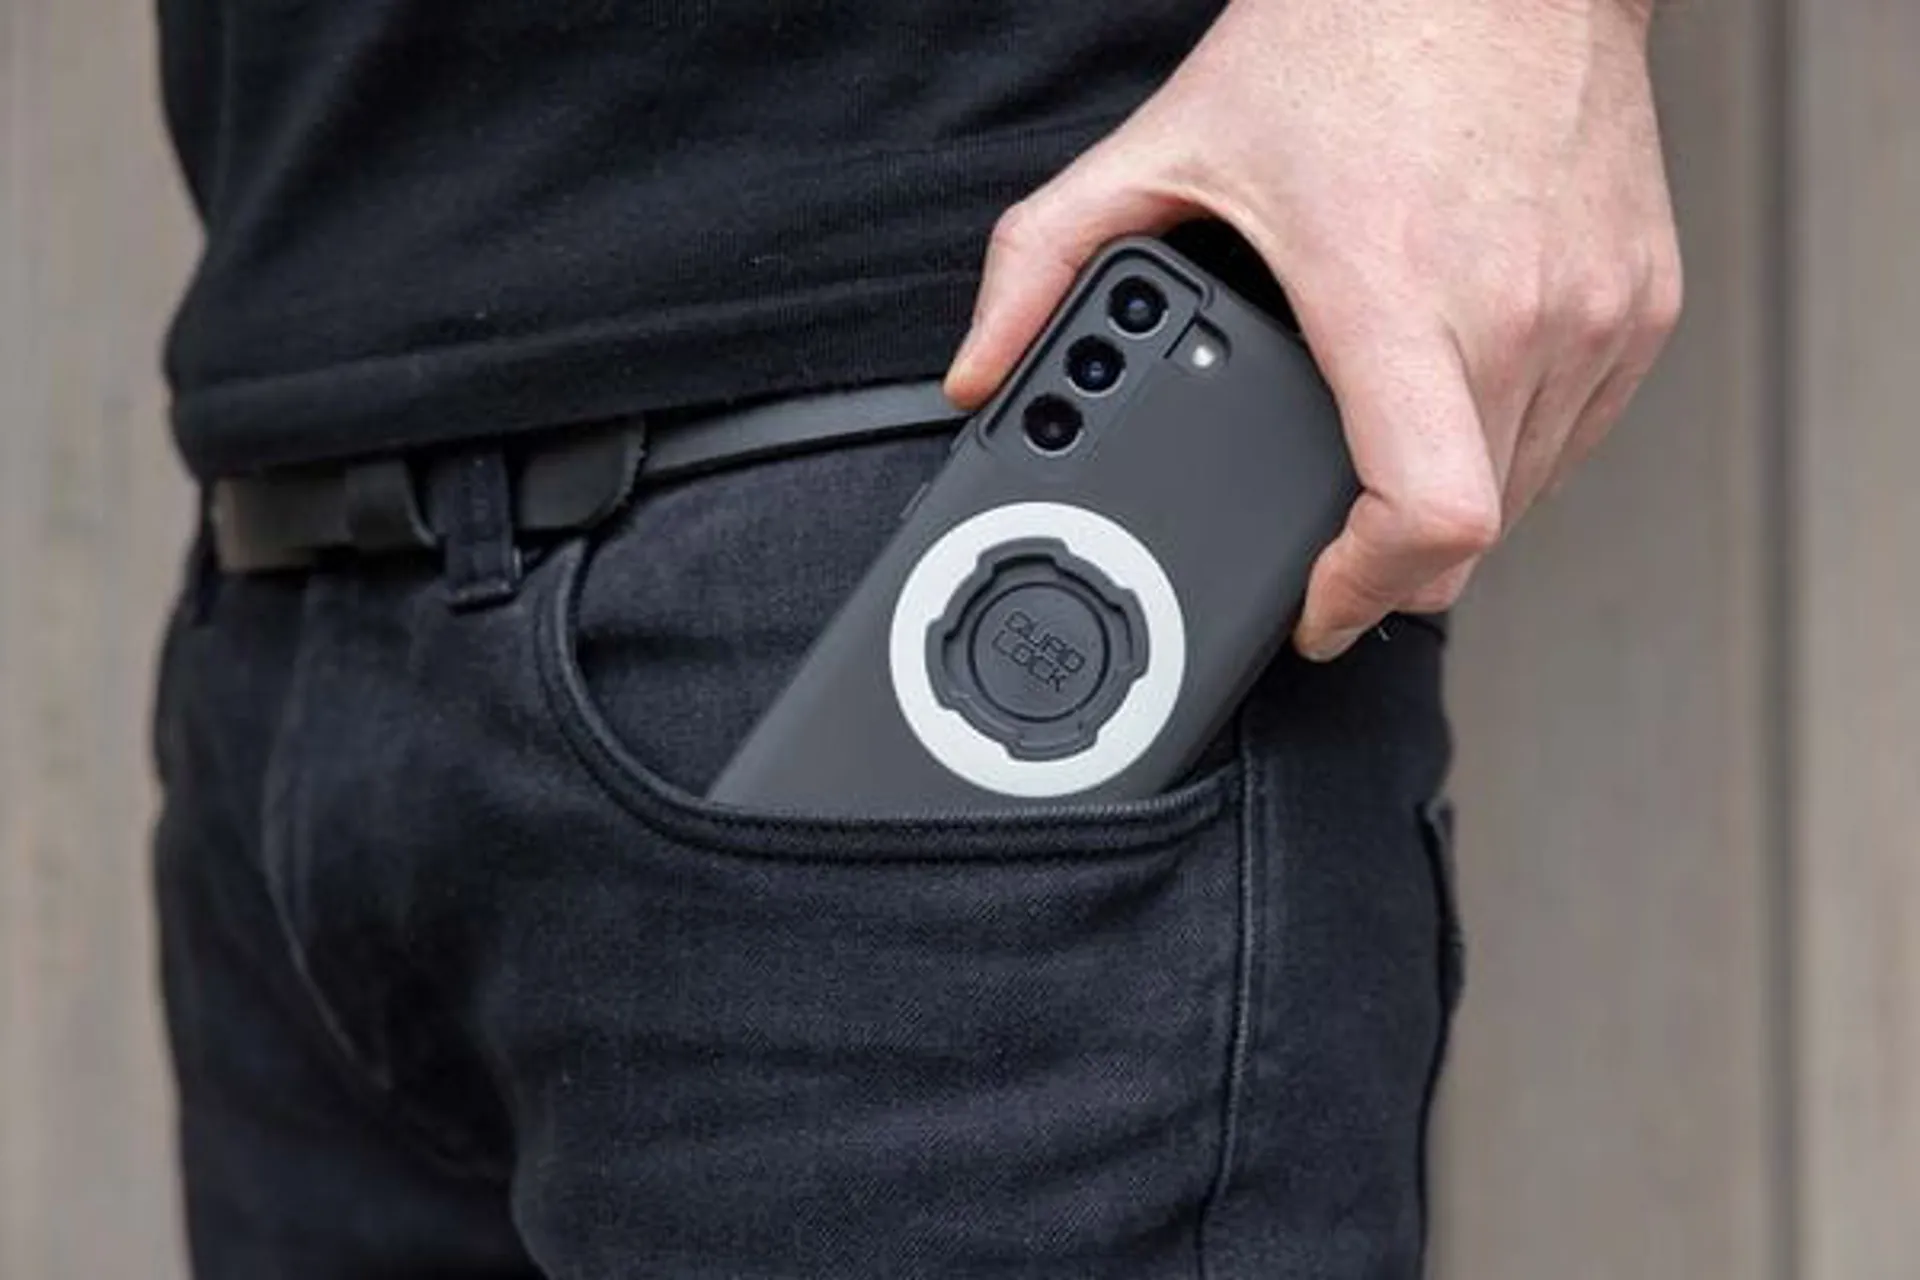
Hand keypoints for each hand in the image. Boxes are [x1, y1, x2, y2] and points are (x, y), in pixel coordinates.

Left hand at [944, 0, 1682, 659]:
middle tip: (1326, 540)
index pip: (1430, 517)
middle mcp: (1516, 312)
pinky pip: (1578, 433)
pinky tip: (1452, 397)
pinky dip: (1513, 447)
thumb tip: (977, 371)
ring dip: (1451, 507)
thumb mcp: (1169, 144)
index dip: (1367, 595)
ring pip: (1528, 495)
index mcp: (1395, 290)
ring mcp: (1596, 310)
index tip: (1317, 609)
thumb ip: (1042, 262)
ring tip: (1381, 456)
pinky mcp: (1643, 302)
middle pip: (1470, 536)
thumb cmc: (1356, 32)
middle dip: (1384, 564)